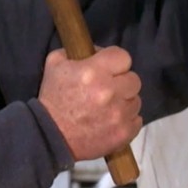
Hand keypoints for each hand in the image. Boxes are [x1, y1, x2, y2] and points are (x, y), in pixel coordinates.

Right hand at [38, 46, 141, 161]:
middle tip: (108, 89)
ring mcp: (119, 114)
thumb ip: (76, 51)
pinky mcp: (123, 133)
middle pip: (134, 79)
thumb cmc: (53, 98)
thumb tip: (98, 51)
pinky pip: (137, 120)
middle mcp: (110, 92)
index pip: (123, 57)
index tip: (108, 69)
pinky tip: (112, 120)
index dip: (115, 62)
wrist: (49, 136)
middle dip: (122, 82)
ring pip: (135, 100)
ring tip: (108, 107)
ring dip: (124, 102)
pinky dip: (126, 120)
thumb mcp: (55, 63)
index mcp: (93, 71)